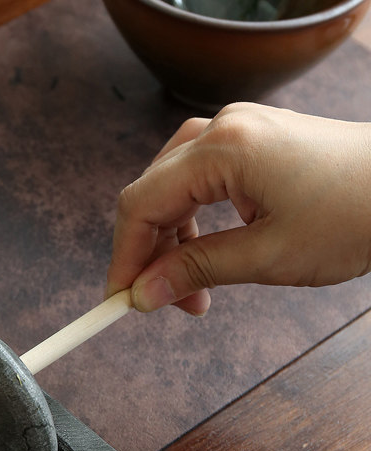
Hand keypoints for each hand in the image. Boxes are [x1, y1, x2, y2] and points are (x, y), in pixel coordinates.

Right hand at [107, 102, 370, 313]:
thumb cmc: (356, 215)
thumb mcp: (267, 256)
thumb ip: (195, 272)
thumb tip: (142, 295)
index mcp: (222, 149)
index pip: (141, 205)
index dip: (124, 258)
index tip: (120, 301)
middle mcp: (222, 128)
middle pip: (152, 195)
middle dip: (150, 254)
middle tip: (163, 303)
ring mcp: (238, 130)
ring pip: (173, 190)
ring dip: (172, 243)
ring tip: (194, 291)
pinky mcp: (252, 142)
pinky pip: (199, 182)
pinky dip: (194, 224)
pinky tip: (209, 253)